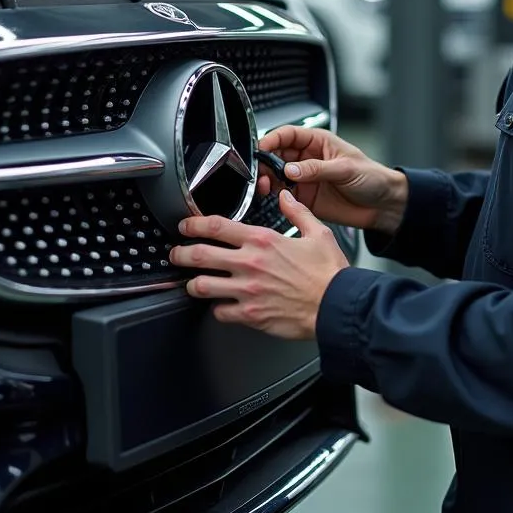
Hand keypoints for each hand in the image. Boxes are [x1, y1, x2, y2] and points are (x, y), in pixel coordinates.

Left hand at [170, 191, 348, 339]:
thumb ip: (298, 212)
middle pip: (200, 256)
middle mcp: (250, 264)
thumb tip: (286, 196)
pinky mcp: (250, 315)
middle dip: (180, 254)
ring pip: (202, 287)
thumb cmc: (330, 273)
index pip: (217, 227)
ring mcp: (247, 291)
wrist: (337, 306)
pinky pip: (220, 312)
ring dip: (193, 284)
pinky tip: (221, 306)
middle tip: (176, 254)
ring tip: (192, 282)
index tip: (185, 226)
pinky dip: (218, 309)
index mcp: (263, 241)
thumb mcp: (319, 232)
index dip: (194, 225)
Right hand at [256, 125, 407, 234]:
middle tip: (261, 172)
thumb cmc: (372, 177)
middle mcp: (308, 158)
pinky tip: (276, 197)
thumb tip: (290, 169)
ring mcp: (305, 178)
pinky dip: (275, 196)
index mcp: (318, 141)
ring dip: (268, 180)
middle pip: (277, 154)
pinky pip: (284, 195)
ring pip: (276, 175)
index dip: (272, 139)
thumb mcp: (345, 169)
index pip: (288, 134)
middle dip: (265, 162)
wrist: (383, 205)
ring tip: (267, 186)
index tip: (261, 148)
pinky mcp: (305, 197)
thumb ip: (316, 169)